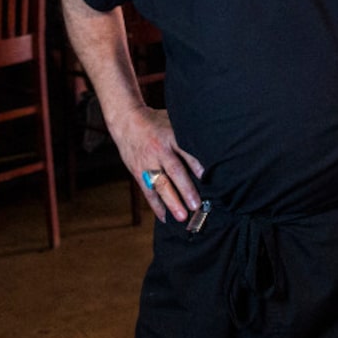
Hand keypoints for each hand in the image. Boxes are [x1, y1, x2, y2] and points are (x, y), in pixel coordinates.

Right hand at [107, 102, 203, 222]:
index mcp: (171, 136)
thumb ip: (188, 136)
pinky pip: (147, 191)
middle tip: (196, 205)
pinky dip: (156, 205)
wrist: (126, 120)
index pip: (185, 151)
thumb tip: (211, 150)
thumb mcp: (173, 122)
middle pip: (173, 170)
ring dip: (171, 202)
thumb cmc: (156, 122)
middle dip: (185, 189)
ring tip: (182, 216)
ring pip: (160, 184)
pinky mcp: (138, 172)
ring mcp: (147, 163)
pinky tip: (164, 217)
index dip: (196, 164)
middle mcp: (159, 150)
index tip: (206, 177)